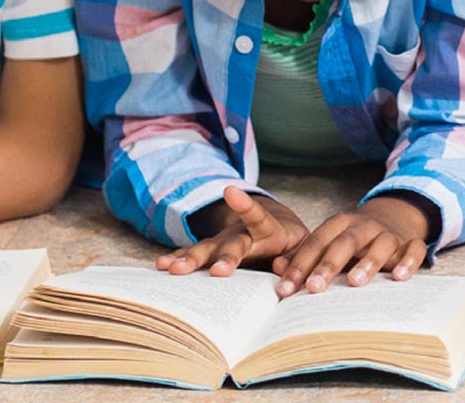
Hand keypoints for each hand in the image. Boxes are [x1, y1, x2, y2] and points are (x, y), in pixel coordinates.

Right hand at [158, 187, 307, 275]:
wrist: (277, 230)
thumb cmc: (294, 244)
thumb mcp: (303, 249)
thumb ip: (296, 258)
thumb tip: (281, 267)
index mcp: (269, 230)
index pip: (258, 216)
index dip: (245, 205)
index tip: (230, 192)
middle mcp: (242, 234)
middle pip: (231, 244)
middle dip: (223, 258)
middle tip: (216, 271)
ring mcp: (225, 243)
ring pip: (207, 250)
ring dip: (190, 260)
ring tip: (172, 269)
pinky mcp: (214, 253)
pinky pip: (195, 257)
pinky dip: (179, 261)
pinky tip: (161, 267)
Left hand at [272, 196, 431, 296]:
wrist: (394, 218)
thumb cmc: (354, 240)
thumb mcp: (330, 242)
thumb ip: (305, 255)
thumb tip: (277, 267)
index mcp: (339, 224)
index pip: (317, 242)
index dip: (300, 264)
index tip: (286, 288)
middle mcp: (364, 226)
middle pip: (345, 242)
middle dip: (328, 265)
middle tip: (314, 288)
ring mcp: (389, 234)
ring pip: (379, 244)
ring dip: (367, 263)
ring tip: (354, 282)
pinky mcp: (410, 242)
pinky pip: (413, 249)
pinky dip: (408, 262)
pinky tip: (399, 277)